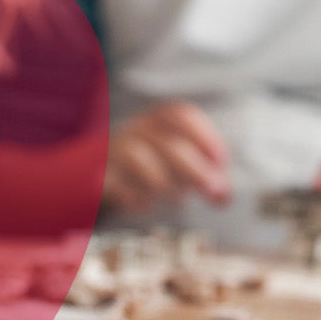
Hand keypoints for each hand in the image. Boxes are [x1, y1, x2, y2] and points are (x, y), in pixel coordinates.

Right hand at [103, 100, 229, 213]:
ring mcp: (114, 150)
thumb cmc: (149, 163)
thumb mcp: (177, 161)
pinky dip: (134, 196)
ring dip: (163, 181)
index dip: (203, 134)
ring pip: (137, 157)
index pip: (180, 114)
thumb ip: (203, 173)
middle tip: (214, 192)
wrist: (96, 168)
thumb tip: (224, 196)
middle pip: (166, 142)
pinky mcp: (99, 173)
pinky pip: (114, 182)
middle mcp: (135, 129)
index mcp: (157, 120)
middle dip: (195, 169)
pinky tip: (146, 205)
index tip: (221, 160)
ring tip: (177, 200)